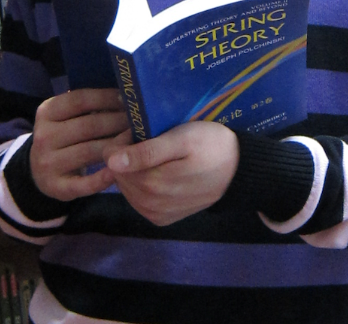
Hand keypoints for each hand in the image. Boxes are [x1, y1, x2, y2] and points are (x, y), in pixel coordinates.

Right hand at [30, 88, 130, 200]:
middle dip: (118, 121)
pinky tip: (120, 171)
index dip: (107, 98)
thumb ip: (87, 105)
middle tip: (140, 121)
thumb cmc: (64, 136)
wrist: (40, 171)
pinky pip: (84, 183)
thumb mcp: (66, 116)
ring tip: (137, 141)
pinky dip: (103, 178)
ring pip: (89, 151)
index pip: (80, 100)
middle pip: (88, 126)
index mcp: (46, 112)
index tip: (129, 99)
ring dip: (117, 146)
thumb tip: (124, 91)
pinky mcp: (55, 187)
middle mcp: (43, 137)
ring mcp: (47, 163)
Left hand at [102, 121, 239, 224]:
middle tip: (145, 137)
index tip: (136, 129)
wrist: (237, 170)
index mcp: (154, 183)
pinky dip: (139, 185)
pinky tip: (154, 171)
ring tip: (153, 153)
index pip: (114, 162)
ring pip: (127, 189)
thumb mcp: (182, 139)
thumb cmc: (211, 145)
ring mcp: (157, 215)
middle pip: (119, 176)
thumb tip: (110, 162)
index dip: (120, 142)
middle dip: (125, 155)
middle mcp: (151, 205)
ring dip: (132, 170)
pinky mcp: (163, 219)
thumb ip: (148, 151)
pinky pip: (138, 201)